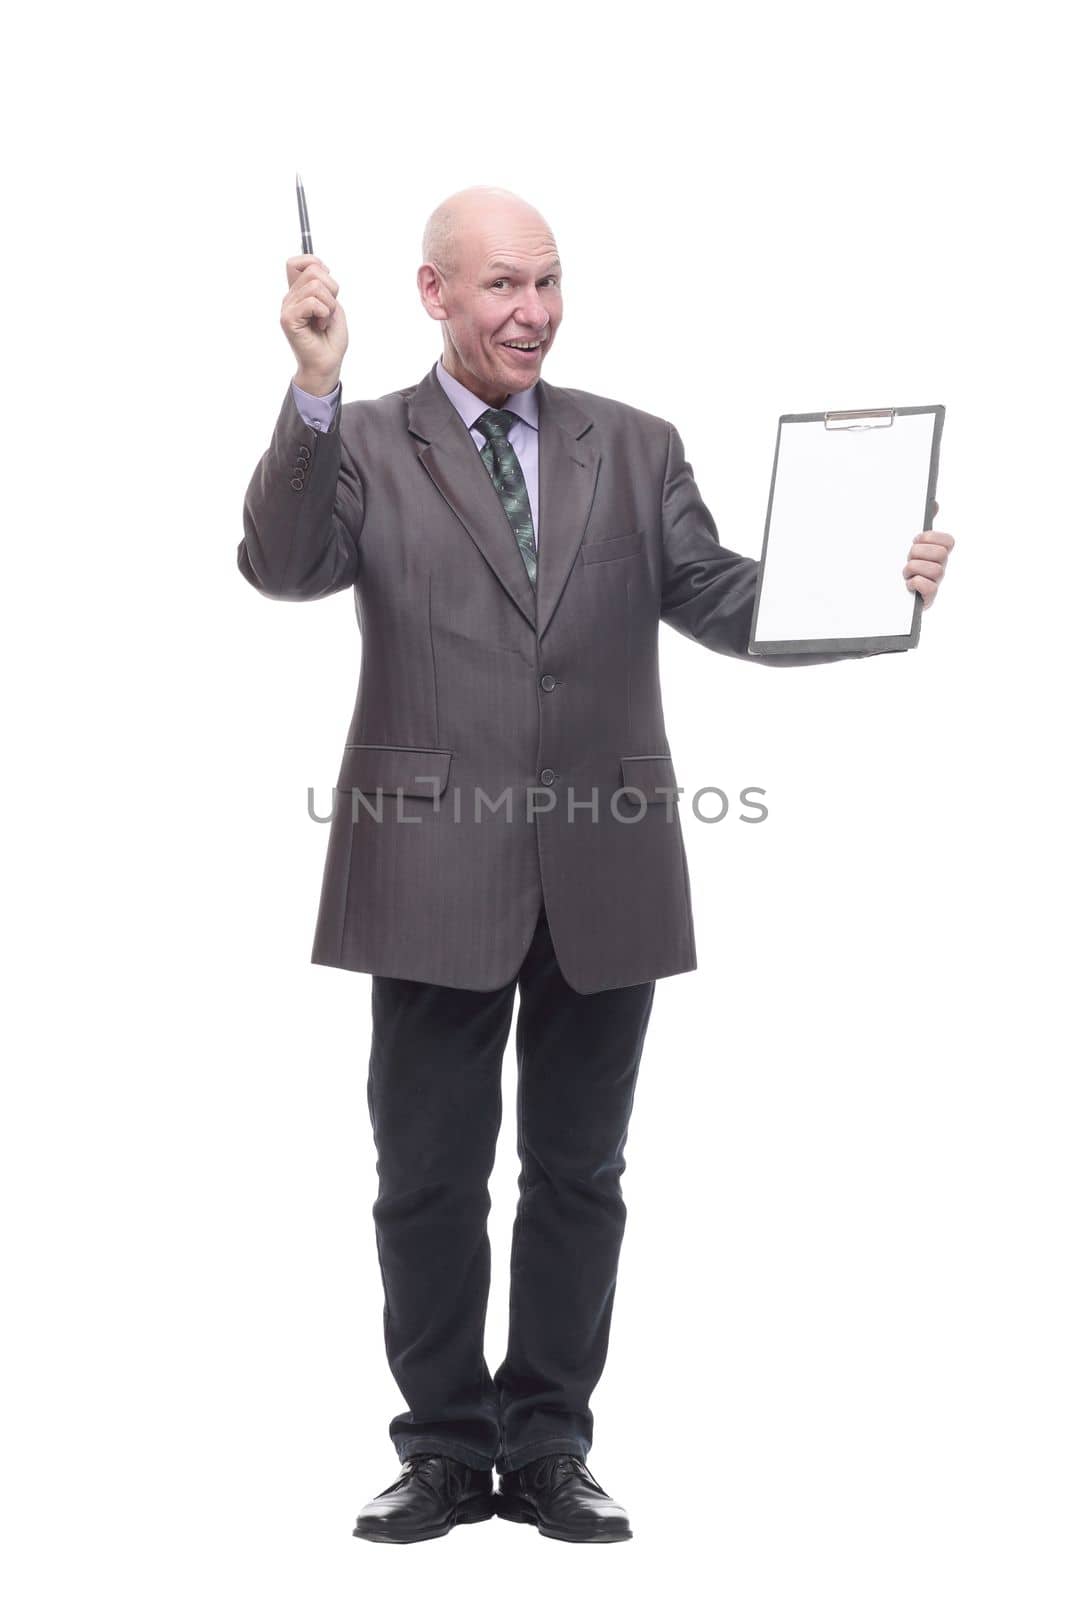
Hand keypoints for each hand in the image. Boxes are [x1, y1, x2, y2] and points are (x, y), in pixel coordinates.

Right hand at [280, 254, 348, 392]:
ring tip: (324, 320)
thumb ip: (323, 285)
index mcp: (298, 293)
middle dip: (332, 289)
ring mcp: (287, 308)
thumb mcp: (332, 305)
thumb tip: (319, 267)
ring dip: (329, 305)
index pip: (296, 262)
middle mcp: (290, 298)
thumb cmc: (330, 338)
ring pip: (316, 286)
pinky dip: (324, 313)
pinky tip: (320, 326)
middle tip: (329, 310)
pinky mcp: (288, 319)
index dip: (316, 264)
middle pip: (313, 270)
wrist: (327, 364)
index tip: (327, 288)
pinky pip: (312, 302)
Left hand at [903, 502, 953, 608]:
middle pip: (941, 554)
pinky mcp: (928, 598)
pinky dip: (916, 583)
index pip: (948, 541)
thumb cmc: (899, 565)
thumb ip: (921, 524)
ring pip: (936, 570)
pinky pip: (929, 588)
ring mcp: (935, 583)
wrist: (885, 593)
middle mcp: (940, 568)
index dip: (931, 538)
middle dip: (919, 552)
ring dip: (914, 568)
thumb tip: (934, 503)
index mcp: (936, 553)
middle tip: (908, 556)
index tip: (915, 539)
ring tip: (905, 572)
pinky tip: (908, 583)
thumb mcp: (909, 543)